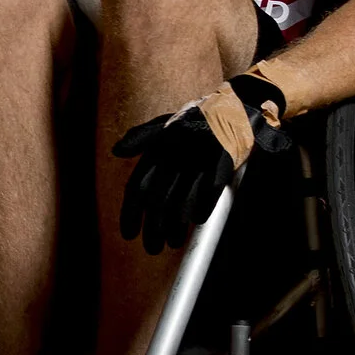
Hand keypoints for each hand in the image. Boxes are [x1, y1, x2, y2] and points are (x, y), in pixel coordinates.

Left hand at [110, 70, 289, 255]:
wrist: (238, 106)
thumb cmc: (198, 119)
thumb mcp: (166, 123)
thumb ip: (141, 136)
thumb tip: (116, 151)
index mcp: (158, 145)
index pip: (138, 186)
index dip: (131, 213)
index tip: (129, 235)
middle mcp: (175, 153)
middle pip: (158, 201)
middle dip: (152, 229)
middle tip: (151, 248)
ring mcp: (199, 158)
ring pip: (181, 204)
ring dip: (175, 228)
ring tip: (172, 242)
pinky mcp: (223, 163)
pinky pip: (208, 195)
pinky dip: (201, 212)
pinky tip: (197, 223)